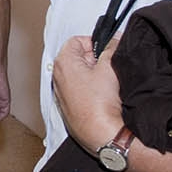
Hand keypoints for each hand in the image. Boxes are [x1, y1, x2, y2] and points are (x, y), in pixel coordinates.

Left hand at [51, 34, 124, 153]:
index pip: (76, 40)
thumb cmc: (99, 103)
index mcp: (63, 62)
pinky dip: (89, 87)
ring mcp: (61, 91)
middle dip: (94, 59)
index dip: (93, 43)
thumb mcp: (109, 68)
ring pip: (78, 73)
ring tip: (106, 83)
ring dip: (92, 74)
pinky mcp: (67, 104)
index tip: (106, 51)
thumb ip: (111, 49)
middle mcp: (57, 75)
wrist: (99, 132)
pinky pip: (78, 88)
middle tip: (108, 67)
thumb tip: (115, 39)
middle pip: (76, 56)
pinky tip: (101, 95)